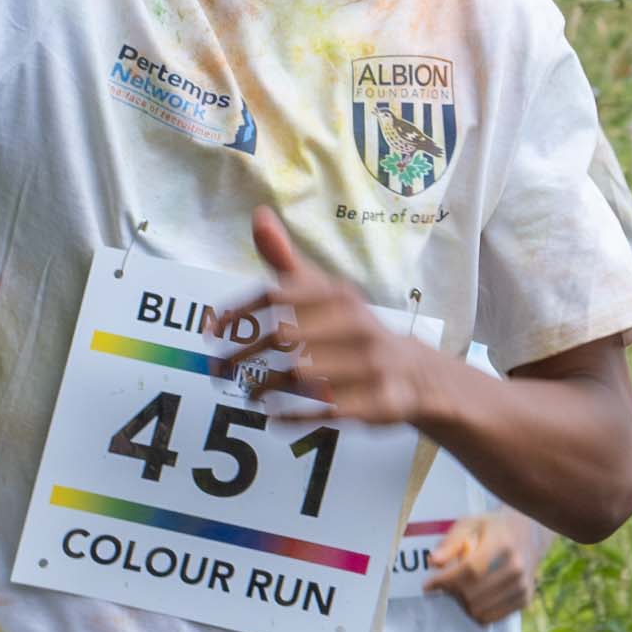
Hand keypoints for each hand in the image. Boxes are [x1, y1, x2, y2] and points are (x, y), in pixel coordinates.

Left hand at [238, 209, 447, 428]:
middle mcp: (356, 323)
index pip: (279, 294)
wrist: (419, 373)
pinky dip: (294, 414)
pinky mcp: (379, 400)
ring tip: (247, 395)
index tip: (212, 331)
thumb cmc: (355, 330)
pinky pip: (327, 409)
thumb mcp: (326, 293)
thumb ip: (287, 262)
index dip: (241, 312)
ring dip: (266, 386)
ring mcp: (371, 362)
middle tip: (220, 370)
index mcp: (339, 294)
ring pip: (304, 373)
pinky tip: (273, 416)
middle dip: (247, 353)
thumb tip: (259, 214)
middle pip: (287, 334)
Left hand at [432, 508, 550, 624]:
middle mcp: (517, 566)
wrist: (530, 534)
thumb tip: (433, 563)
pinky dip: (476, 612)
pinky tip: (474, 597)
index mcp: (503, 543)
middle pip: (473, 593)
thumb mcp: (471, 524)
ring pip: (479, 610)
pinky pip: (491, 618)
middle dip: (452, 592)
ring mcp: (523, 585)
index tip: (427, 585)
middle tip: (446, 584)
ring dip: (463, 604)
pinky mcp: (524, 599)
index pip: (470, 570)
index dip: (445, 580)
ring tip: (460, 589)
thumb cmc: (493, 528)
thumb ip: (450, 542)